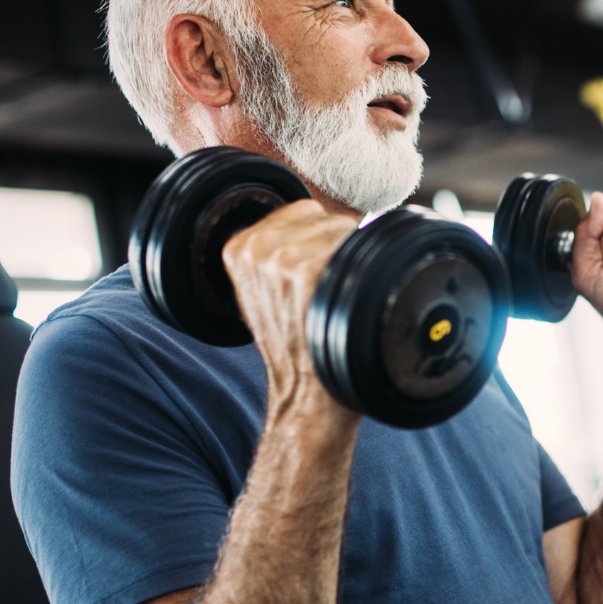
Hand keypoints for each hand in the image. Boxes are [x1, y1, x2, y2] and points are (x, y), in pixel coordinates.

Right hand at [222, 199, 358, 419]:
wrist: (306, 392)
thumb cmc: (295, 345)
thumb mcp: (266, 293)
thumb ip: (278, 250)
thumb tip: (320, 217)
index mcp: (239, 247)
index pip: (303, 211)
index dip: (320, 240)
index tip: (316, 278)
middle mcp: (255, 248)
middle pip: (325, 217)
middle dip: (336, 248)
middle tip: (328, 294)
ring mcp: (281, 259)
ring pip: (344, 230)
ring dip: (352, 260)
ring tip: (336, 300)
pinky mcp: (309, 272)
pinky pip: (355, 248)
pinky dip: (364, 272)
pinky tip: (347, 302)